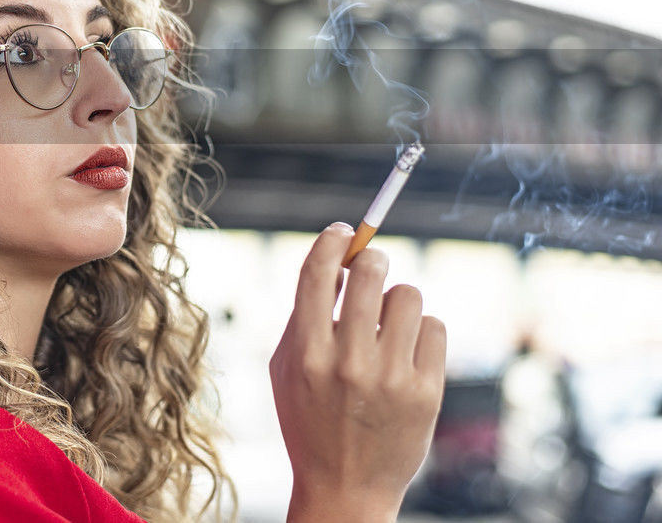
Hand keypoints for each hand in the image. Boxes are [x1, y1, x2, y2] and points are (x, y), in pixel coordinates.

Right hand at [269, 223, 446, 518]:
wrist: (345, 488)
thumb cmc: (309, 420)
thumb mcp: (286, 368)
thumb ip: (303, 317)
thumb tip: (336, 262)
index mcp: (305, 353)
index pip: (318, 272)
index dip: (333, 240)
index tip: (343, 231)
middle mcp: (347, 362)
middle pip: (370, 272)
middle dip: (371, 259)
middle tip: (370, 268)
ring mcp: (390, 378)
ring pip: (408, 295)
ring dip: (397, 299)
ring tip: (388, 322)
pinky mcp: (426, 392)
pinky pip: (434, 328)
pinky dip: (421, 331)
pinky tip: (407, 351)